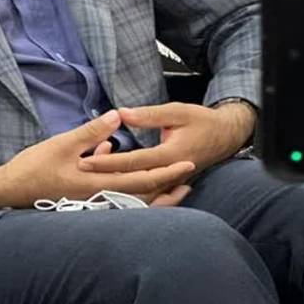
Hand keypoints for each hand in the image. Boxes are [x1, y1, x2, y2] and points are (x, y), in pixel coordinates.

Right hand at [0, 111, 194, 209]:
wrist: (6, 190)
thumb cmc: (32, 168)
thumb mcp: (62, 145)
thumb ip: (92, 132)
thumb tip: (118, 116)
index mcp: (97, 185)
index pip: (141, 181)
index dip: (166, 173)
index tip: (188, 164)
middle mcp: (98, 196)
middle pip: (141, 194)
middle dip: (166, 185)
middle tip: (190, 175)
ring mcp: (90, 198)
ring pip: (127, 193)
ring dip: (149, 185)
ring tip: (170, 176)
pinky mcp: (82, 194)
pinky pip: (109, 187)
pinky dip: (120, 176)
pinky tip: (113, 152)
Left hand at [75, 101, 254, 178]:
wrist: (225, 137)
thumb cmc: (202, 121)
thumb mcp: (177, 111)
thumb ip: (148, 115)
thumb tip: (121, 113)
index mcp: (169, 155)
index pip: (132, 162)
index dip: (108, 162)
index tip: (86, 161)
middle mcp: (167, 173)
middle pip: (129, 182)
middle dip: (103, 178)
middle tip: (78, 172)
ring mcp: (168, 182)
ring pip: (135, 191)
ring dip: (112, 186)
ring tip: (87, 181)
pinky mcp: (167, 184)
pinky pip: (143, 192)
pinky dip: (125, 190)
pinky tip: (107, 183)